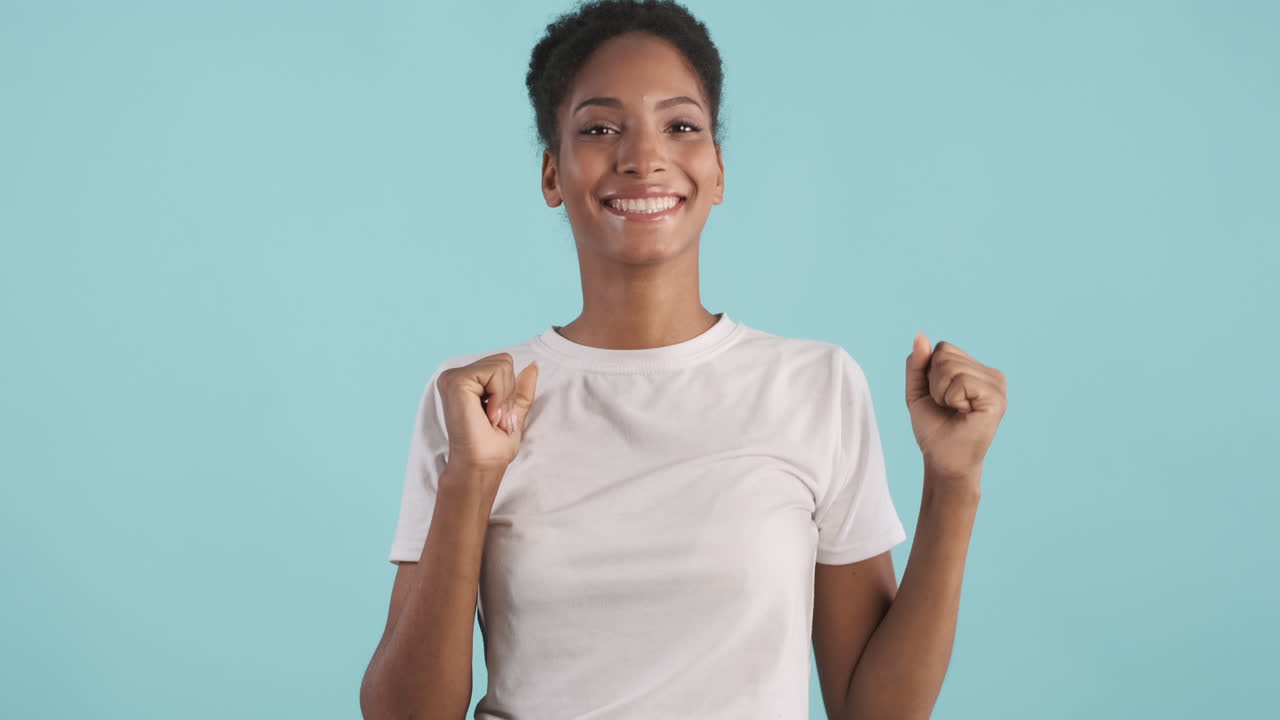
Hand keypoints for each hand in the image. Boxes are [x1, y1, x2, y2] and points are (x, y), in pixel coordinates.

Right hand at [437, 353, 539, 479]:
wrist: (481, 466)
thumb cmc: (493, 447)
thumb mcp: (513, 412)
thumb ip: (520, 389)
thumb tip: (533, 364)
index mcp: (466, 382)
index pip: (503, 364)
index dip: (509, 391)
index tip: (498, 417)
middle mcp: (455, 376)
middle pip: (503, 360)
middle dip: (508, 392)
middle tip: (495, 419)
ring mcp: (453, 377)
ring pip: (502, 365)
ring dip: (504, 397)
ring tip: (491, 418)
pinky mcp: (455, 381)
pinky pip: (495, 372)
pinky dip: (500, 397)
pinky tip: (486, 416)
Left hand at [905, 332, 1006, 490]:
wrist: (943, 460)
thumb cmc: (934, 429)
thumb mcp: (917, 391)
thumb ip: (917, 363)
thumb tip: (920, 334)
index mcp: (976, 370)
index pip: (942, 348)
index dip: (929, 374)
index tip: (939, 398)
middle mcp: (991, 374)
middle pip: (945, 354)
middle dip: (934, 383)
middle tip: (947, 407)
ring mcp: (997, 385)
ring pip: (950, 366)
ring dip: (941, 393)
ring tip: (955, 411)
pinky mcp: (996, 398)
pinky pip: (960, 381)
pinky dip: (951, 399)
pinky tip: (963, 413)